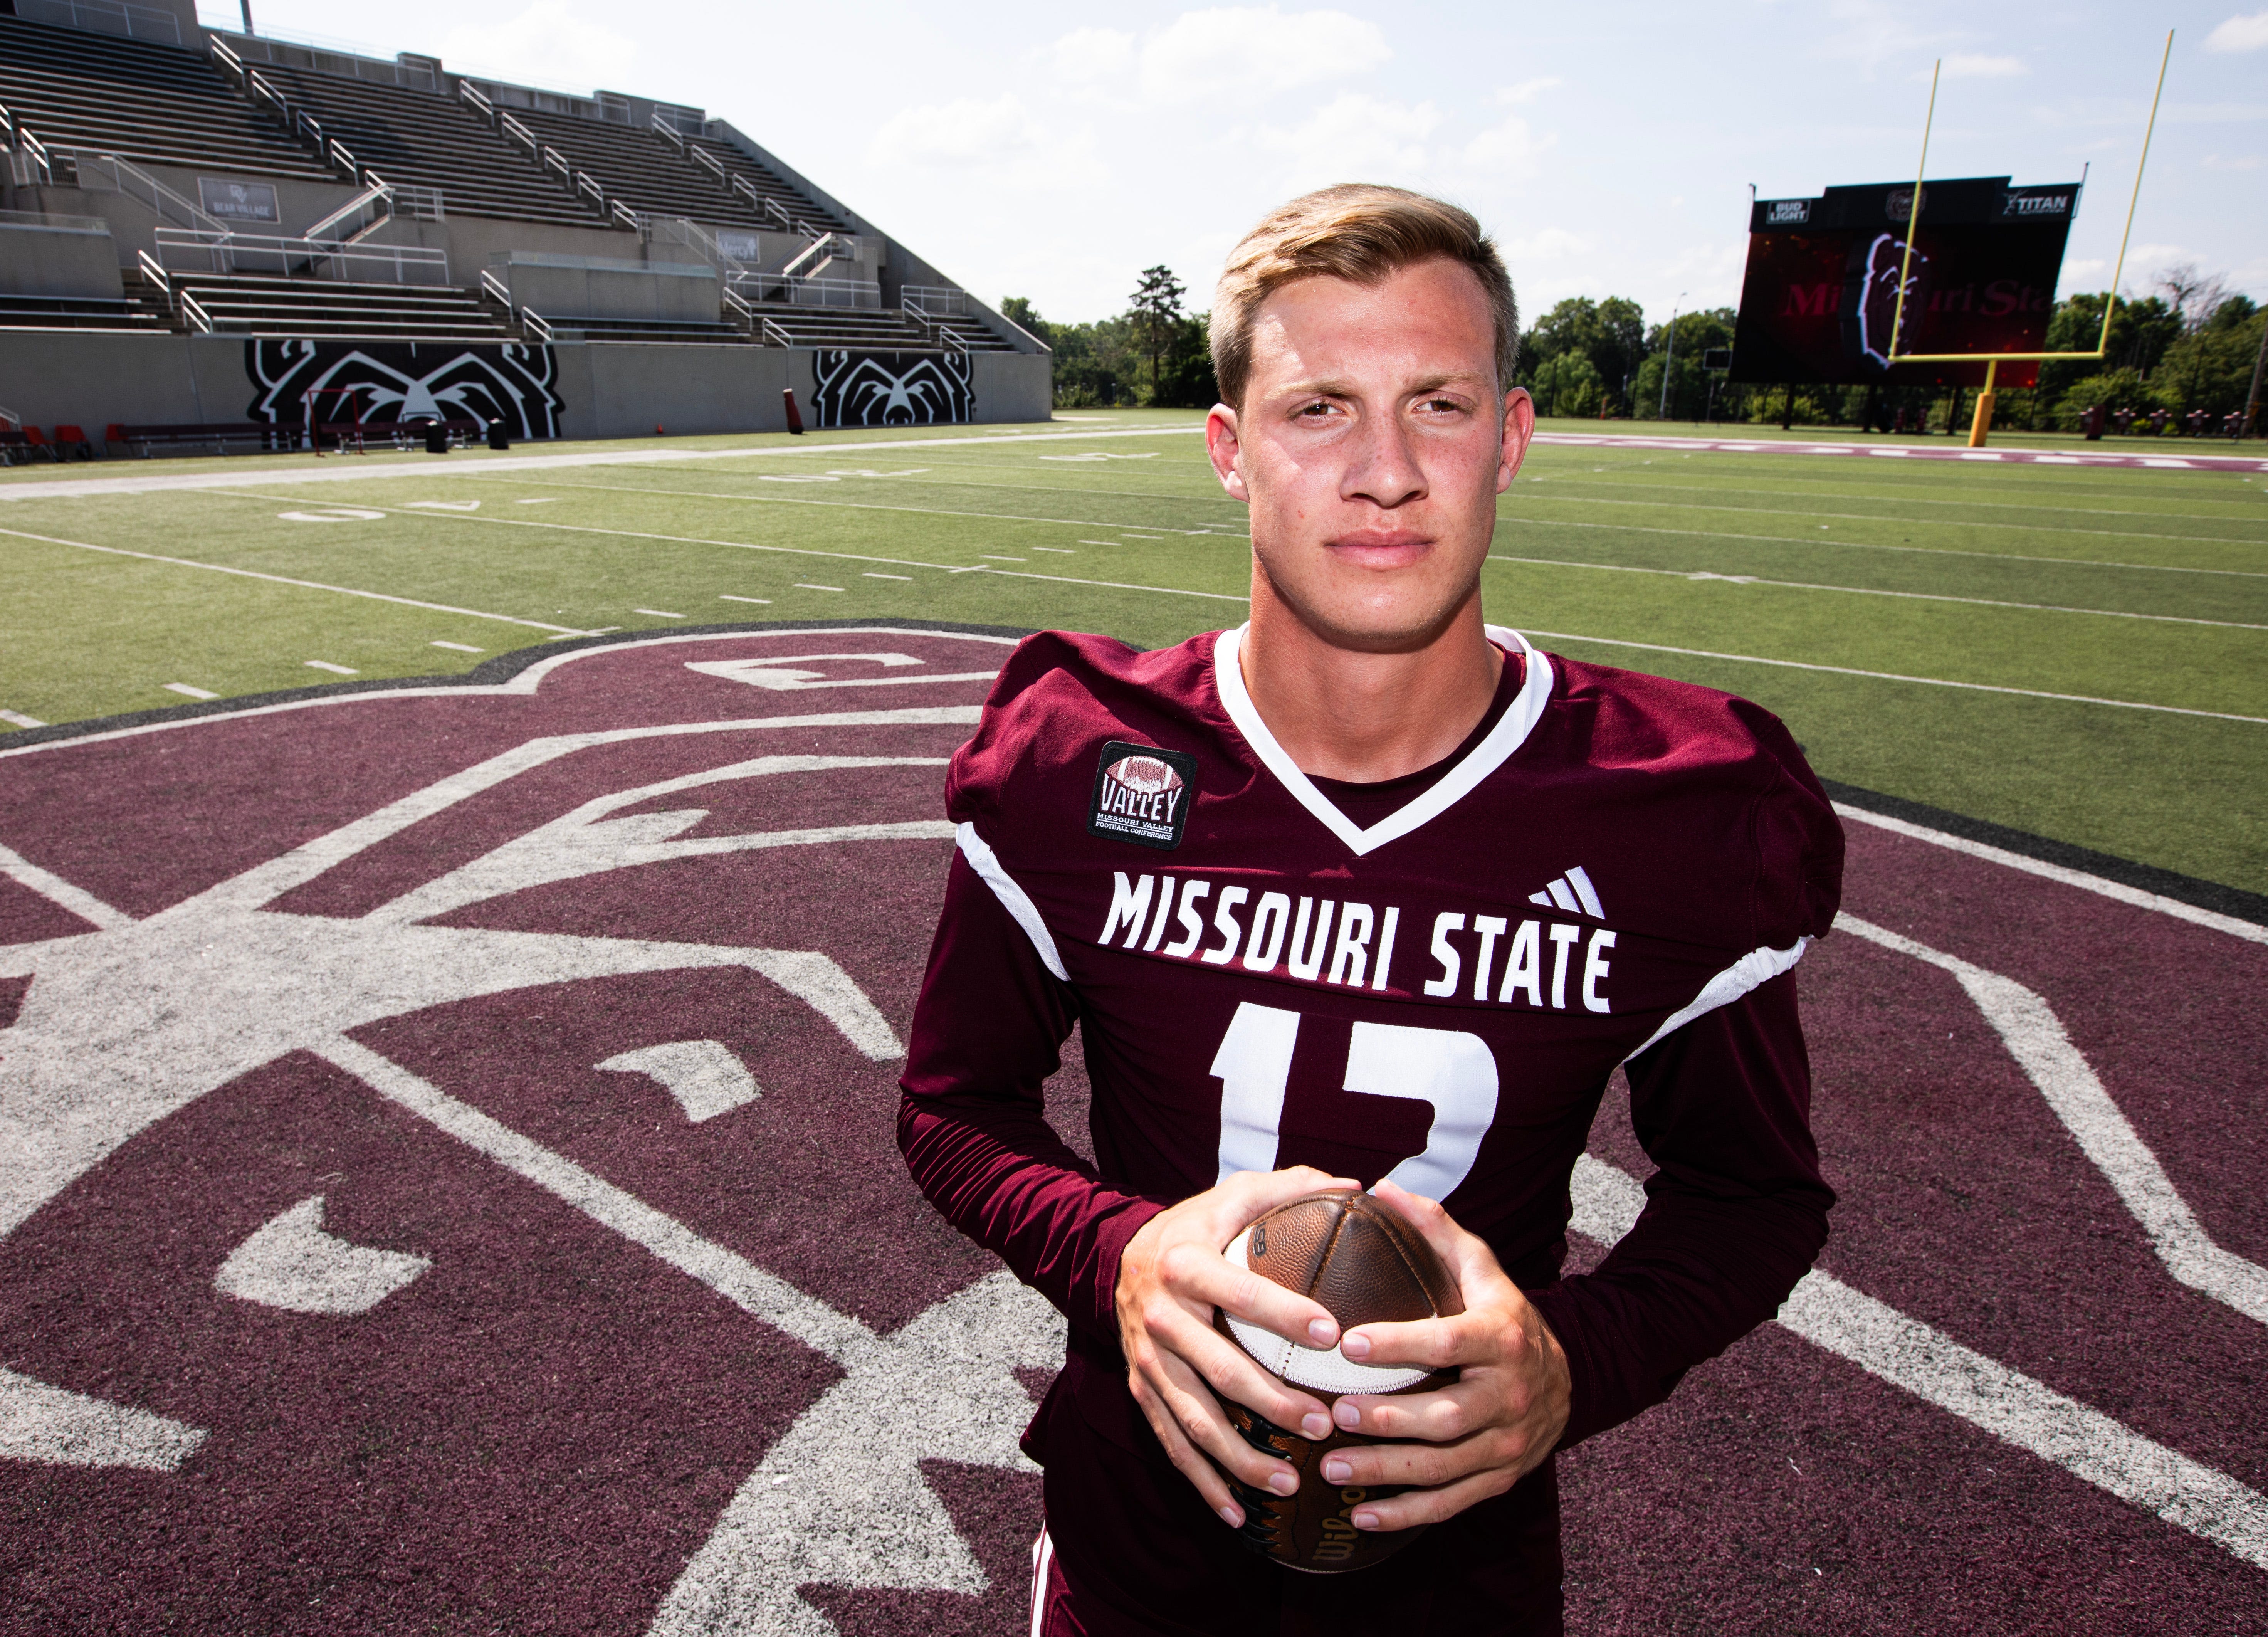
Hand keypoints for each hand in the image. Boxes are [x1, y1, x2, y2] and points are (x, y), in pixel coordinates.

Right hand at [1116, 1166, 1359, 1527]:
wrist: (1115, 1255)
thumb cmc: (1196, 1226)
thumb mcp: (1234, 1194)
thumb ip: (1291, 1187)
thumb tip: (1358, 1186)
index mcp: (1186, 1262)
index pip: (1240, 1291)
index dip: (1285, 1313)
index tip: (1333, 1334)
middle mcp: (1161, 1315)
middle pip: (1220, 1368)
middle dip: (1273, 1403)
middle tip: (1324, 1424)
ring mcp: (1148, 1360)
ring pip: (1195, 1420)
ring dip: (1241, 1458)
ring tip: (1290, 1482)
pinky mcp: (1141, 1392)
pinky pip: (1172, 1445)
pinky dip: (1202, 1483)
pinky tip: (1236, 1514)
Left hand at [1318, 1178, 1569, 1531]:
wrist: (1565, 1375)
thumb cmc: (1501, 1312)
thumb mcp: (1478, 1266)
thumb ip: (1434, 1228)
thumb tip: (1382, 1187)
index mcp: (1501, 1338)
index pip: (1447, 1342)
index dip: (1400, 1344)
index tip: (1349, 1343)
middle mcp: (1510, 1394)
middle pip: (1447, 1417)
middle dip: (1388, 1421)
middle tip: (1334, 1416)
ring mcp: (1507, 1443)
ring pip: (1445, 1467)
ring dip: (1386, 1472)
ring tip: (1331, 1466)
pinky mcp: (1500, 1478)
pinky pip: (1451, 1503)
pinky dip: (1406, 1514)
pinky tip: (1360, 1516)